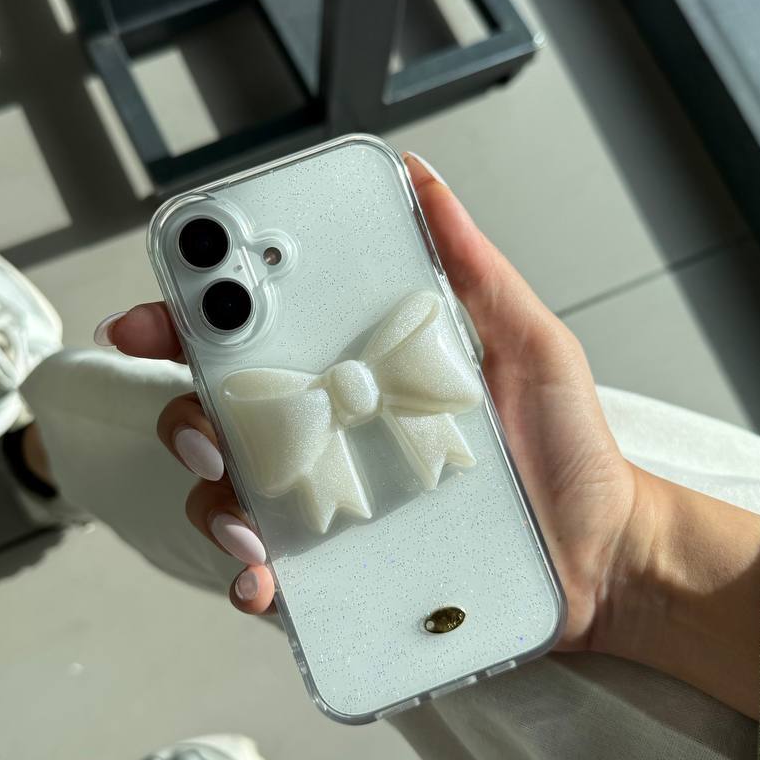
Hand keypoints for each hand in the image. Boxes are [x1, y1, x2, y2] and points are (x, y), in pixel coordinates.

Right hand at [110, 153, 639, 637]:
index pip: (257, 338)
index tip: (155, 316)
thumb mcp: (526, 342)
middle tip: (204, 426)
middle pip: (220, 415)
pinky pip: (272, 574)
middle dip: (186, 415)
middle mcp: (330, 434)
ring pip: (229, 495)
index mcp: (356, 371)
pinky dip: (251, 578)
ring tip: (246, 518)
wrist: (603, 553)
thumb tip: (423, 180)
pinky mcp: (340, 571)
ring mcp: (329, 504)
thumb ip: (471, 267)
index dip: (191, 321)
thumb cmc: (565, 446)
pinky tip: (264, 579)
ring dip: (215, 501)